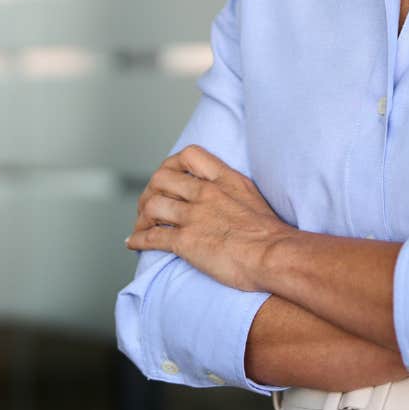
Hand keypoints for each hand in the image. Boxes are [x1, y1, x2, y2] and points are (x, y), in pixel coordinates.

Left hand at [124, 144, 293, 292]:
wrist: (275, 255)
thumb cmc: (271, 233)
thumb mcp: (252, 196)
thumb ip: (232, 190)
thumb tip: (225, 197)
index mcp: (223, 179)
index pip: (189, 155)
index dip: (173, 164)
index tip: (170, 177)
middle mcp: (205, 193)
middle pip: (161, 179)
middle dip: (150, 191)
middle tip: (149, 204)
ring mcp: (193, 216)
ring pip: (152, 206)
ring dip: (142, 217)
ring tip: (141, 226)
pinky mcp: (185, 241)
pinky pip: (151, 237)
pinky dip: (138, 240)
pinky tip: (133, 243)